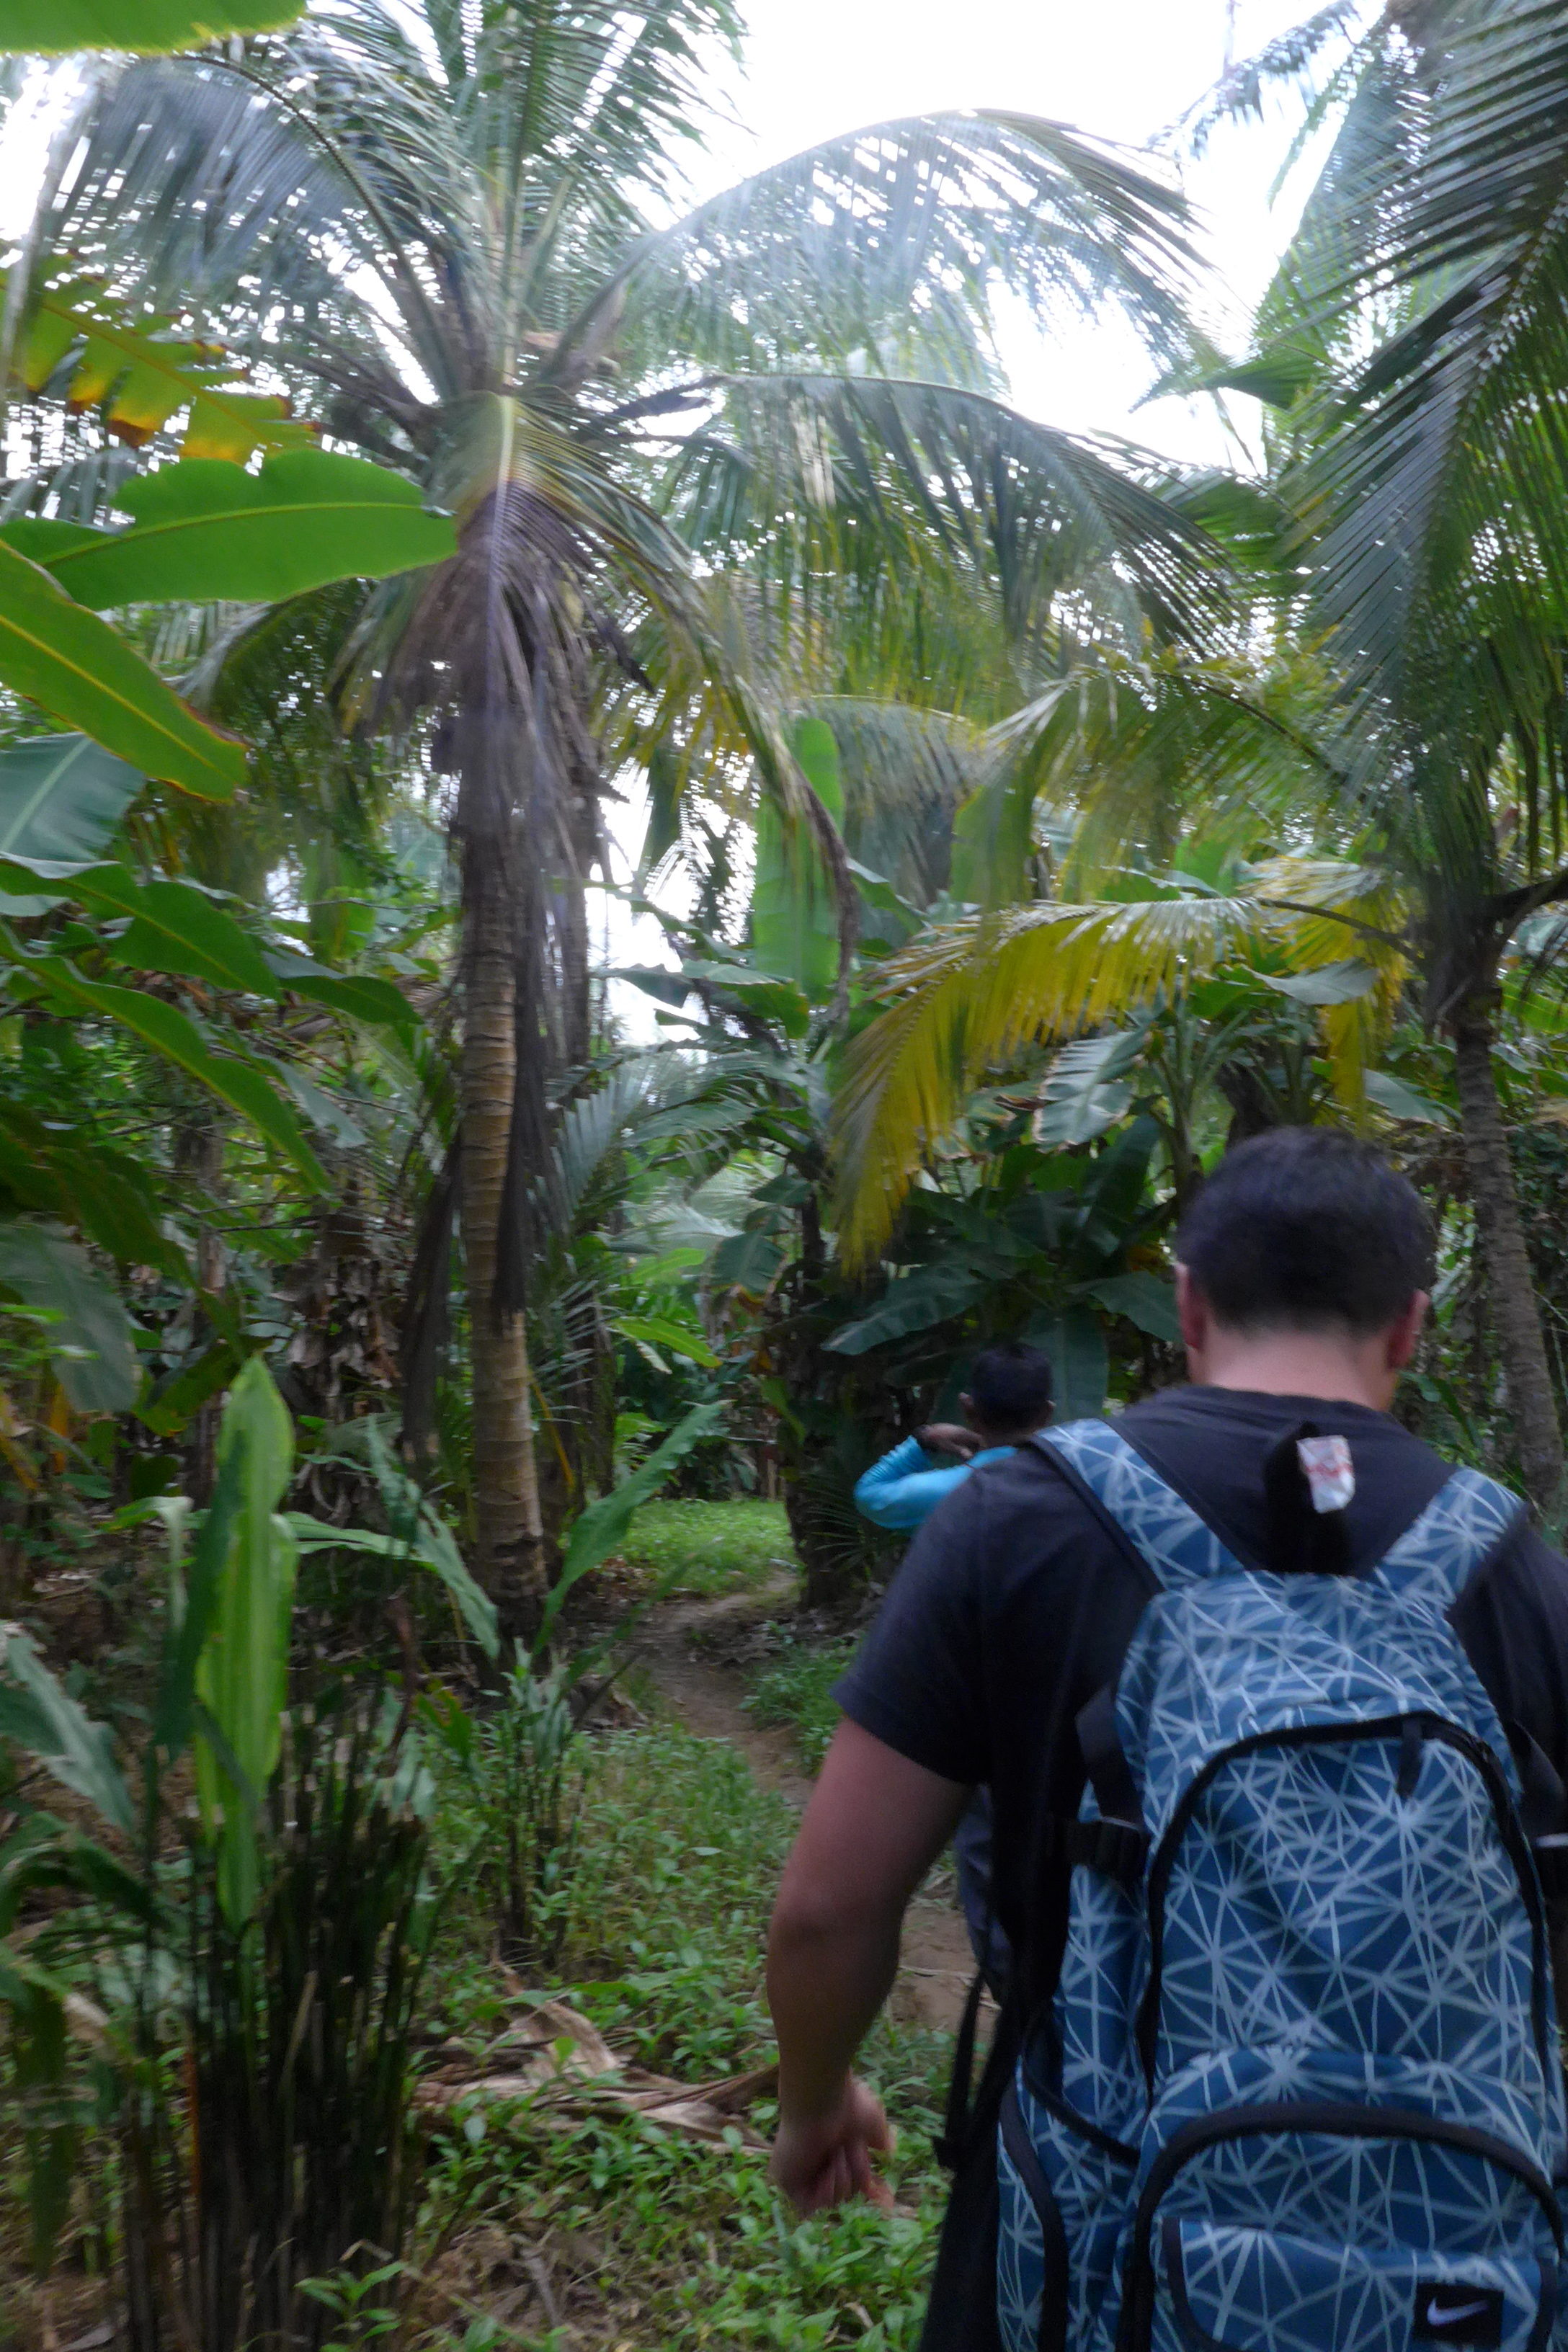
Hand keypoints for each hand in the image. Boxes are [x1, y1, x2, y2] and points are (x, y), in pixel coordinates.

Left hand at [769, 2076, 895, 2215]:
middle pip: (848, 2191)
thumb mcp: (872, 2122)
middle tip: (850, 2149)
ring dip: (842, 2179)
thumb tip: (888, 2149)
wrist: (820, 2099)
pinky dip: (826, 2192)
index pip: (854, 2180)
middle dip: (856, 2173)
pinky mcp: (788, 2181)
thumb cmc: (846, 2105)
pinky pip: (811, 2205)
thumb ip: (880, 2138)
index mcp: (836, 2149)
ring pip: (833, 2200)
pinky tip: (826, 2171)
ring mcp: (802, 2173)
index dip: (872, 2191)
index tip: (888, 2199)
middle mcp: (819, 2161)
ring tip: (835, 2154)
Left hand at [916, 1422, 978, 1458]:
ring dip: (970, 1448)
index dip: (983, 1447)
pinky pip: (963, 1440)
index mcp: (964, 1433)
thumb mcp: (949, 1448)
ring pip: (969, 1440)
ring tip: (968, 1458)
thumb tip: (971, 1457)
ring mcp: (958, 1431)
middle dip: (977, 1449)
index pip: (979, 1439)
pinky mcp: (953, 1433)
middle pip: (975, 1440)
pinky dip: (965, 1446)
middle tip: (975, 1459)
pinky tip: (960, 1453)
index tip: (981, 1456)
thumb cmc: (938, 1441)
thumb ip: (960, 1452)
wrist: (926, 1434)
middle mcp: (963, 1431)